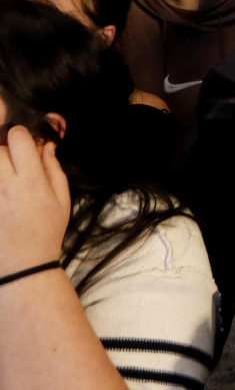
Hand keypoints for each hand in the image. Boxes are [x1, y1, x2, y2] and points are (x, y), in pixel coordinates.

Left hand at [0, 129, 69, 275]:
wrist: (23, 265)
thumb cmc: (46, 232)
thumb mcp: (62, 199)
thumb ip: (53, 168)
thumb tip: (46, 145)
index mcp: (30, 181)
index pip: (18, 138)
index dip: (21, 134)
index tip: (24, 143)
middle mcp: (5, 186)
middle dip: (3, 147)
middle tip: (11, 160)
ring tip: (7, 175)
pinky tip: (5, 191)